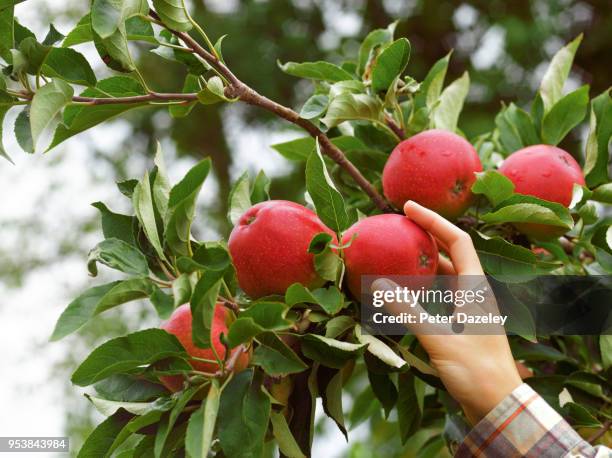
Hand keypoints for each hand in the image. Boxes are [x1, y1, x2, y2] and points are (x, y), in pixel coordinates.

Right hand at [372, 201, 521, 423]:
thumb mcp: (439, 339)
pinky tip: (406, 292)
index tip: (408, 207)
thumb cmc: (476, 371)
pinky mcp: (463, 325)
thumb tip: (379, 286)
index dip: (434, 220)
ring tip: (398, 256)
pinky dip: (424, 288)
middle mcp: (475, 293)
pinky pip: (441, 296)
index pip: (457, 240)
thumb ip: (409, 312)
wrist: (499, 405)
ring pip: (446, 276)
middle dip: (426, 238)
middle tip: (399, 229)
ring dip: (424, 263)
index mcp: (476, 288)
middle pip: (451, 254)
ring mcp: (470, 309)